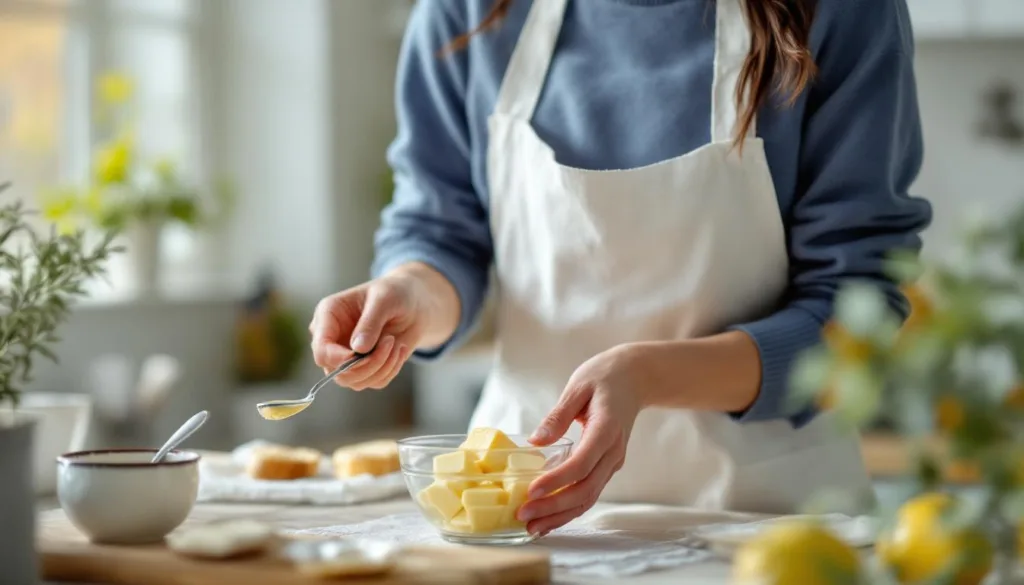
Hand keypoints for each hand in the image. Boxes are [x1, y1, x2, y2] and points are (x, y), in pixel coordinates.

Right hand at [309, 273, 428, 389]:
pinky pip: (374, 382)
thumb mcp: (384, 299)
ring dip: (382, 367)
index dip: (339, 359)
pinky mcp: (364, 368)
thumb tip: (358, 349)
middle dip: (367, 364)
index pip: (321, 349)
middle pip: (337, 372)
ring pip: (356, 381)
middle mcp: (332, 340)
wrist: (413, 303)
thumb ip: (370, 322)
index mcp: (328, 316)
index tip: (366, 352)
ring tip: (396, 344)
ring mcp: (347, 357)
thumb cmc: (395, 293)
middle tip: (390, 342)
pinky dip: (390, 369)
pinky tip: (399, 351)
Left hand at [517, 345, 647, 535]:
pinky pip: (589, 493)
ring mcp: (613, 462)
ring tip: (532, 527)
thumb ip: (558, 415)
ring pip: (589, 498)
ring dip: (560, 515)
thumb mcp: (578, 386)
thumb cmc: (606, 377)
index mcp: (607, 429)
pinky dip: (569, 509)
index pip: (582, 463)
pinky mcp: (608, 466)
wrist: (637, 378)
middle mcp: (614, 452)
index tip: (531, 490)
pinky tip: (548, 517)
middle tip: (523, 515)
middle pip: (585, 489)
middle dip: (554, 507)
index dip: (557, 480)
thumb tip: (535, 441)